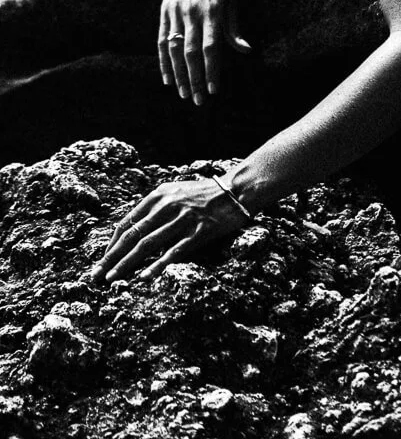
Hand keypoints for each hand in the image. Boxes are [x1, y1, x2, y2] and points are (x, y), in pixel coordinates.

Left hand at [91, 178, 247, 282]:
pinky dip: (156, 265)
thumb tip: (133, 230)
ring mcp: (182, 219)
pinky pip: (173, 251)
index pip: (127, 222)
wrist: (235, 191)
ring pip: (147, 244)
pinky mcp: (198, 232)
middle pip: (132, 235)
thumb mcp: (175, 192)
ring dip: (126, 264)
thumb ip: (155, 208)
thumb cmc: (203, 194)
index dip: (112, 243)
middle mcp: (167, 205)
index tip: (102, 260)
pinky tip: (144, 277)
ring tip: (111, 279)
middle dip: (111, 257)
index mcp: (158, 195)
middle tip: (95, 275)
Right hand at [158, 0, 250, 104]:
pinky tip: (167, 77)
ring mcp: (175, 11)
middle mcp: (191, 11)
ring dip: (178, 74)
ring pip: (173, 48)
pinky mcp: (164, 11)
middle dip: (194, 78)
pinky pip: (161, 40)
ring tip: (183, 94)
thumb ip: (233, 26)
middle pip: (190, 52)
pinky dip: (163, 60)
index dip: (212, 69)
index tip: (213, 90)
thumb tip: (246, 51)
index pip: (211, 46)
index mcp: (211, 9)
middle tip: (197, 101)